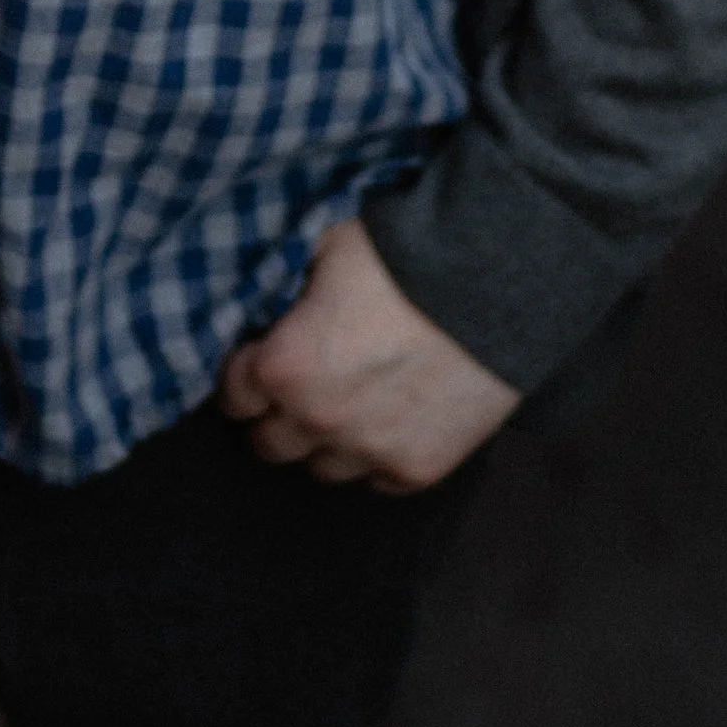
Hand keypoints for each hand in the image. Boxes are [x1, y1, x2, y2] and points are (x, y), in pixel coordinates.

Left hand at [218, 217, 520, 492]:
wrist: (493, 283)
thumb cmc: (402, 254)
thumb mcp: (325, 246)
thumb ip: (288, 285)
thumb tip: (273, 298)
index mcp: (284, 365)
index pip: (233, 394)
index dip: (244, 372)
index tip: (259, 359)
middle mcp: (318, 419)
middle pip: (268, 443)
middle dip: (275, 413)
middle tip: (298, 385)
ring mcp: (370, 451)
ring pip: (321, 469)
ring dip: (324, 441)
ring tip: (346, 404)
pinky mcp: (418, 468)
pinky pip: (377, 480)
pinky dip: (376, 455)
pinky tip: (389, 418)